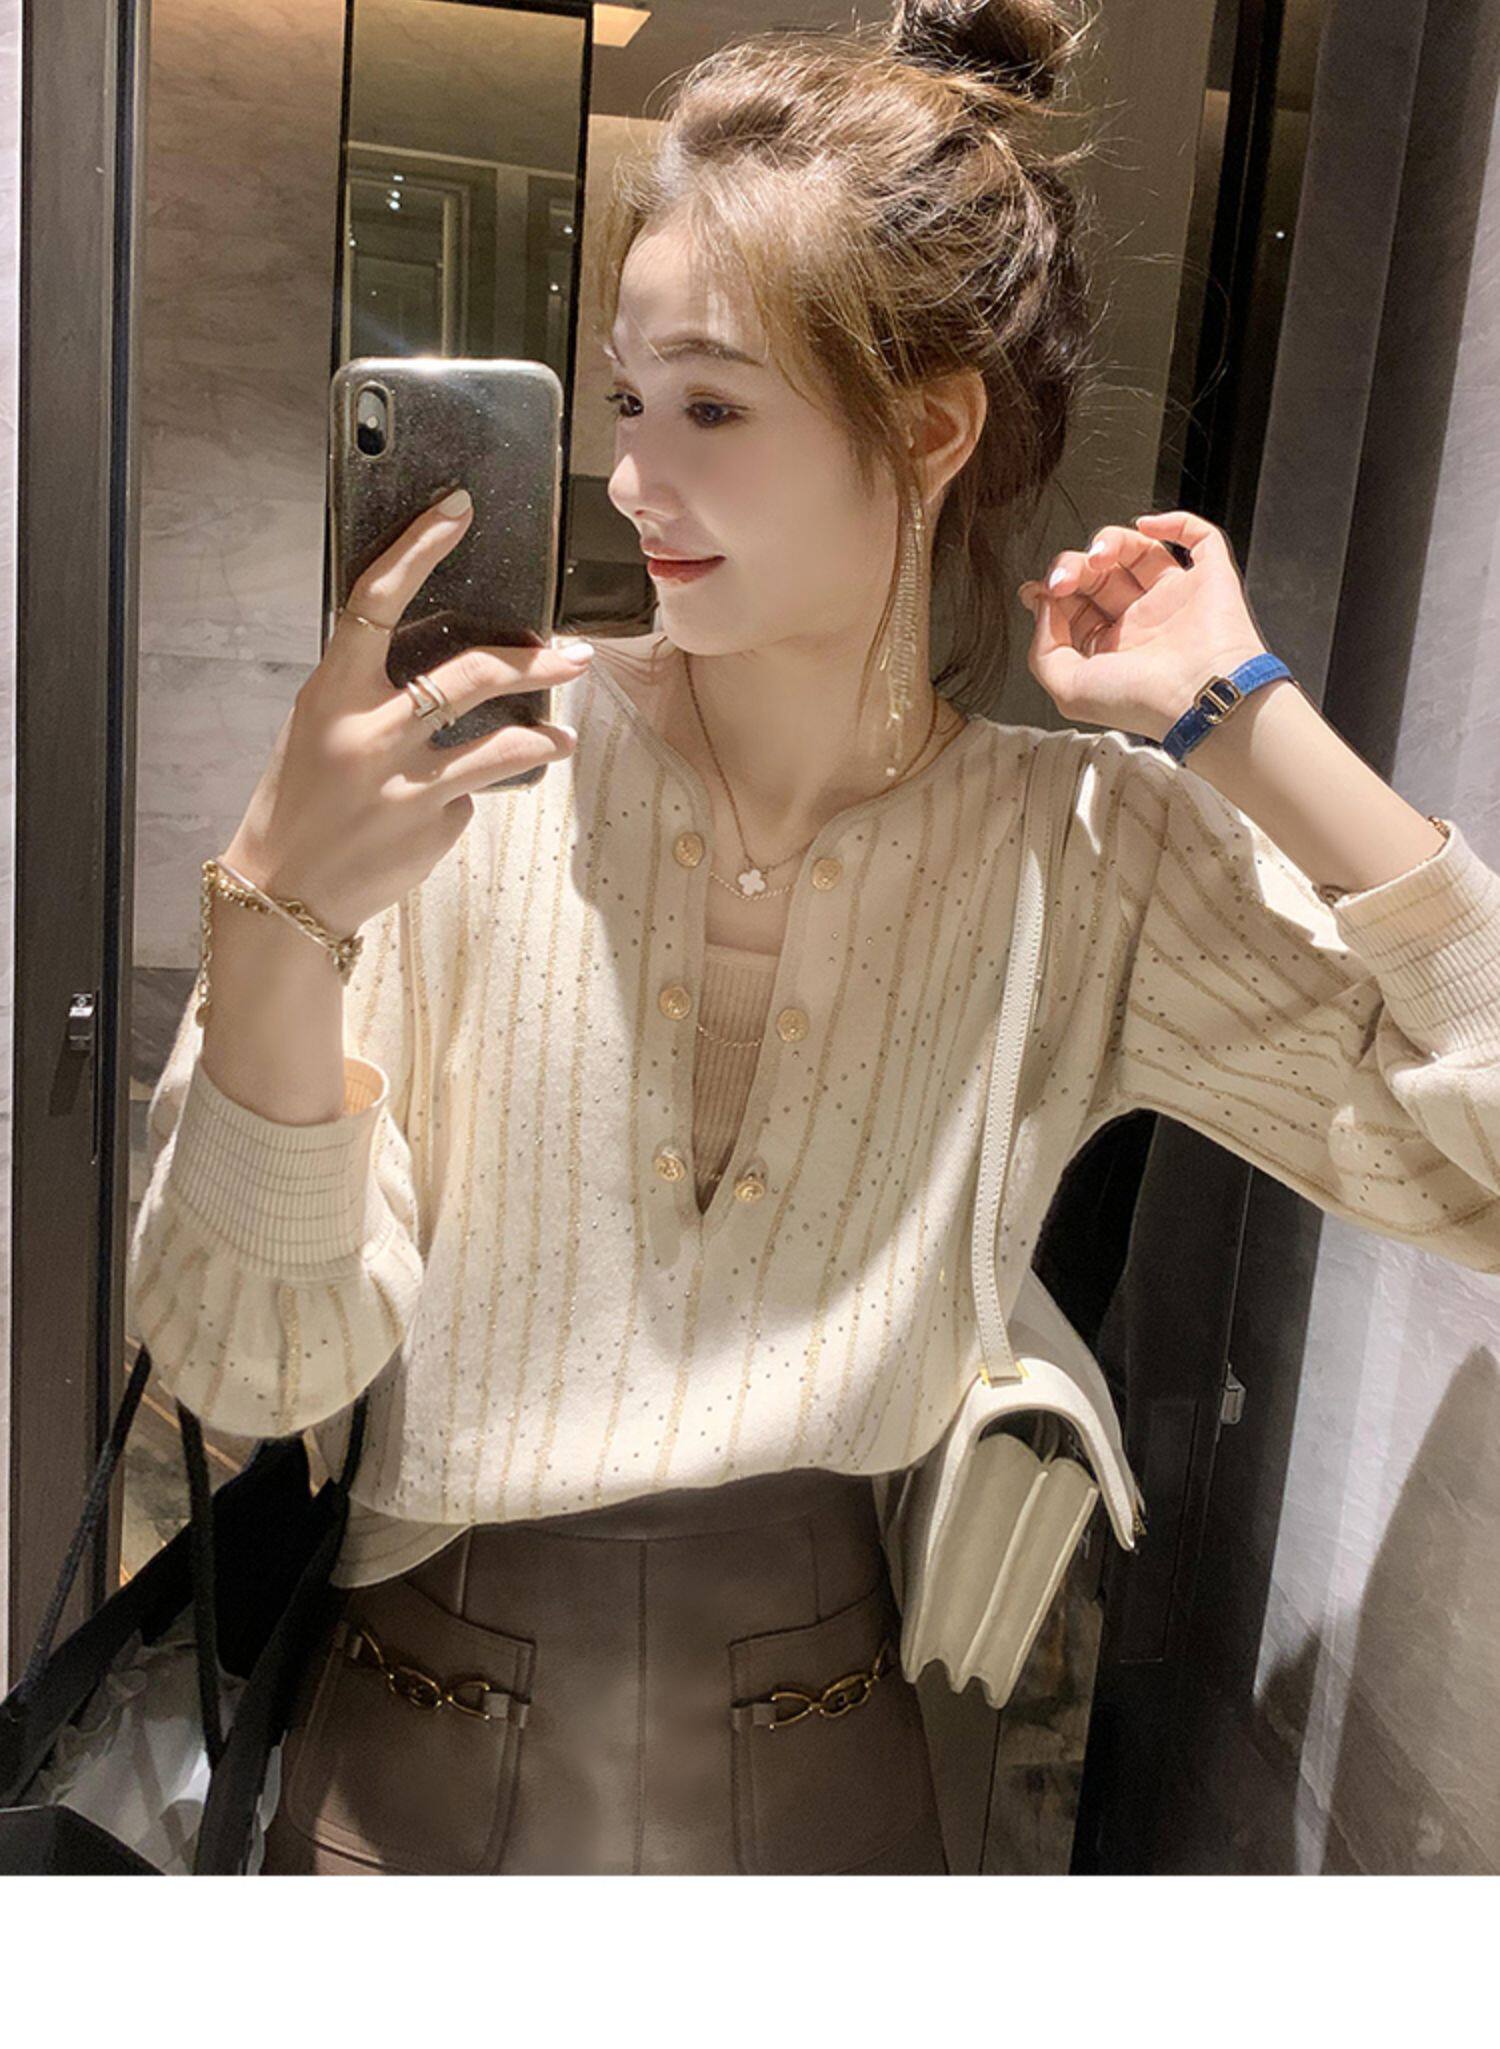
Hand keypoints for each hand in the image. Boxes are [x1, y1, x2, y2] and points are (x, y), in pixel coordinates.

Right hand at [225, 490, 591, 934]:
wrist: (285, 892)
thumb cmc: (300, 801)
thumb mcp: (319, 730)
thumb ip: (370, 693)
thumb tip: (445, 663)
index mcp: (331, 693)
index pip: (376, 600)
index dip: (418, 549)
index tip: (457, 511)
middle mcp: (370, 733)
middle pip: (471, 674)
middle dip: (534, 659)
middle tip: (572, 653)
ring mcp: (407, 783)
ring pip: (502, 745)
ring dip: (545, 735)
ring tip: (564, 735)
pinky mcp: (435, 826)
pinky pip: (473, 794)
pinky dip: (476, 793)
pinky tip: (458, 803)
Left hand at [1017, 508, 1277, 742]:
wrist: (1199, 696)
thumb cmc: (1142, 701)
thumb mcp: (1068, 689)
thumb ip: (1043, 650)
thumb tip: (1044, 607)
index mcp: (1111, 651)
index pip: (1075, 608)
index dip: (1052, 593)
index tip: (1038, 590)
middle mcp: (1142, 624)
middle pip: (1099, 575)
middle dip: (1074, 567)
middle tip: (1064, 578)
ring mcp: (1175, 600)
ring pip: (1138, 550)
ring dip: (1110, 541)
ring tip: (1099, 556)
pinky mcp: (1210, 580)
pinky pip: (1200, 539)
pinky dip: (1175, 522)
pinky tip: (1148, 526)